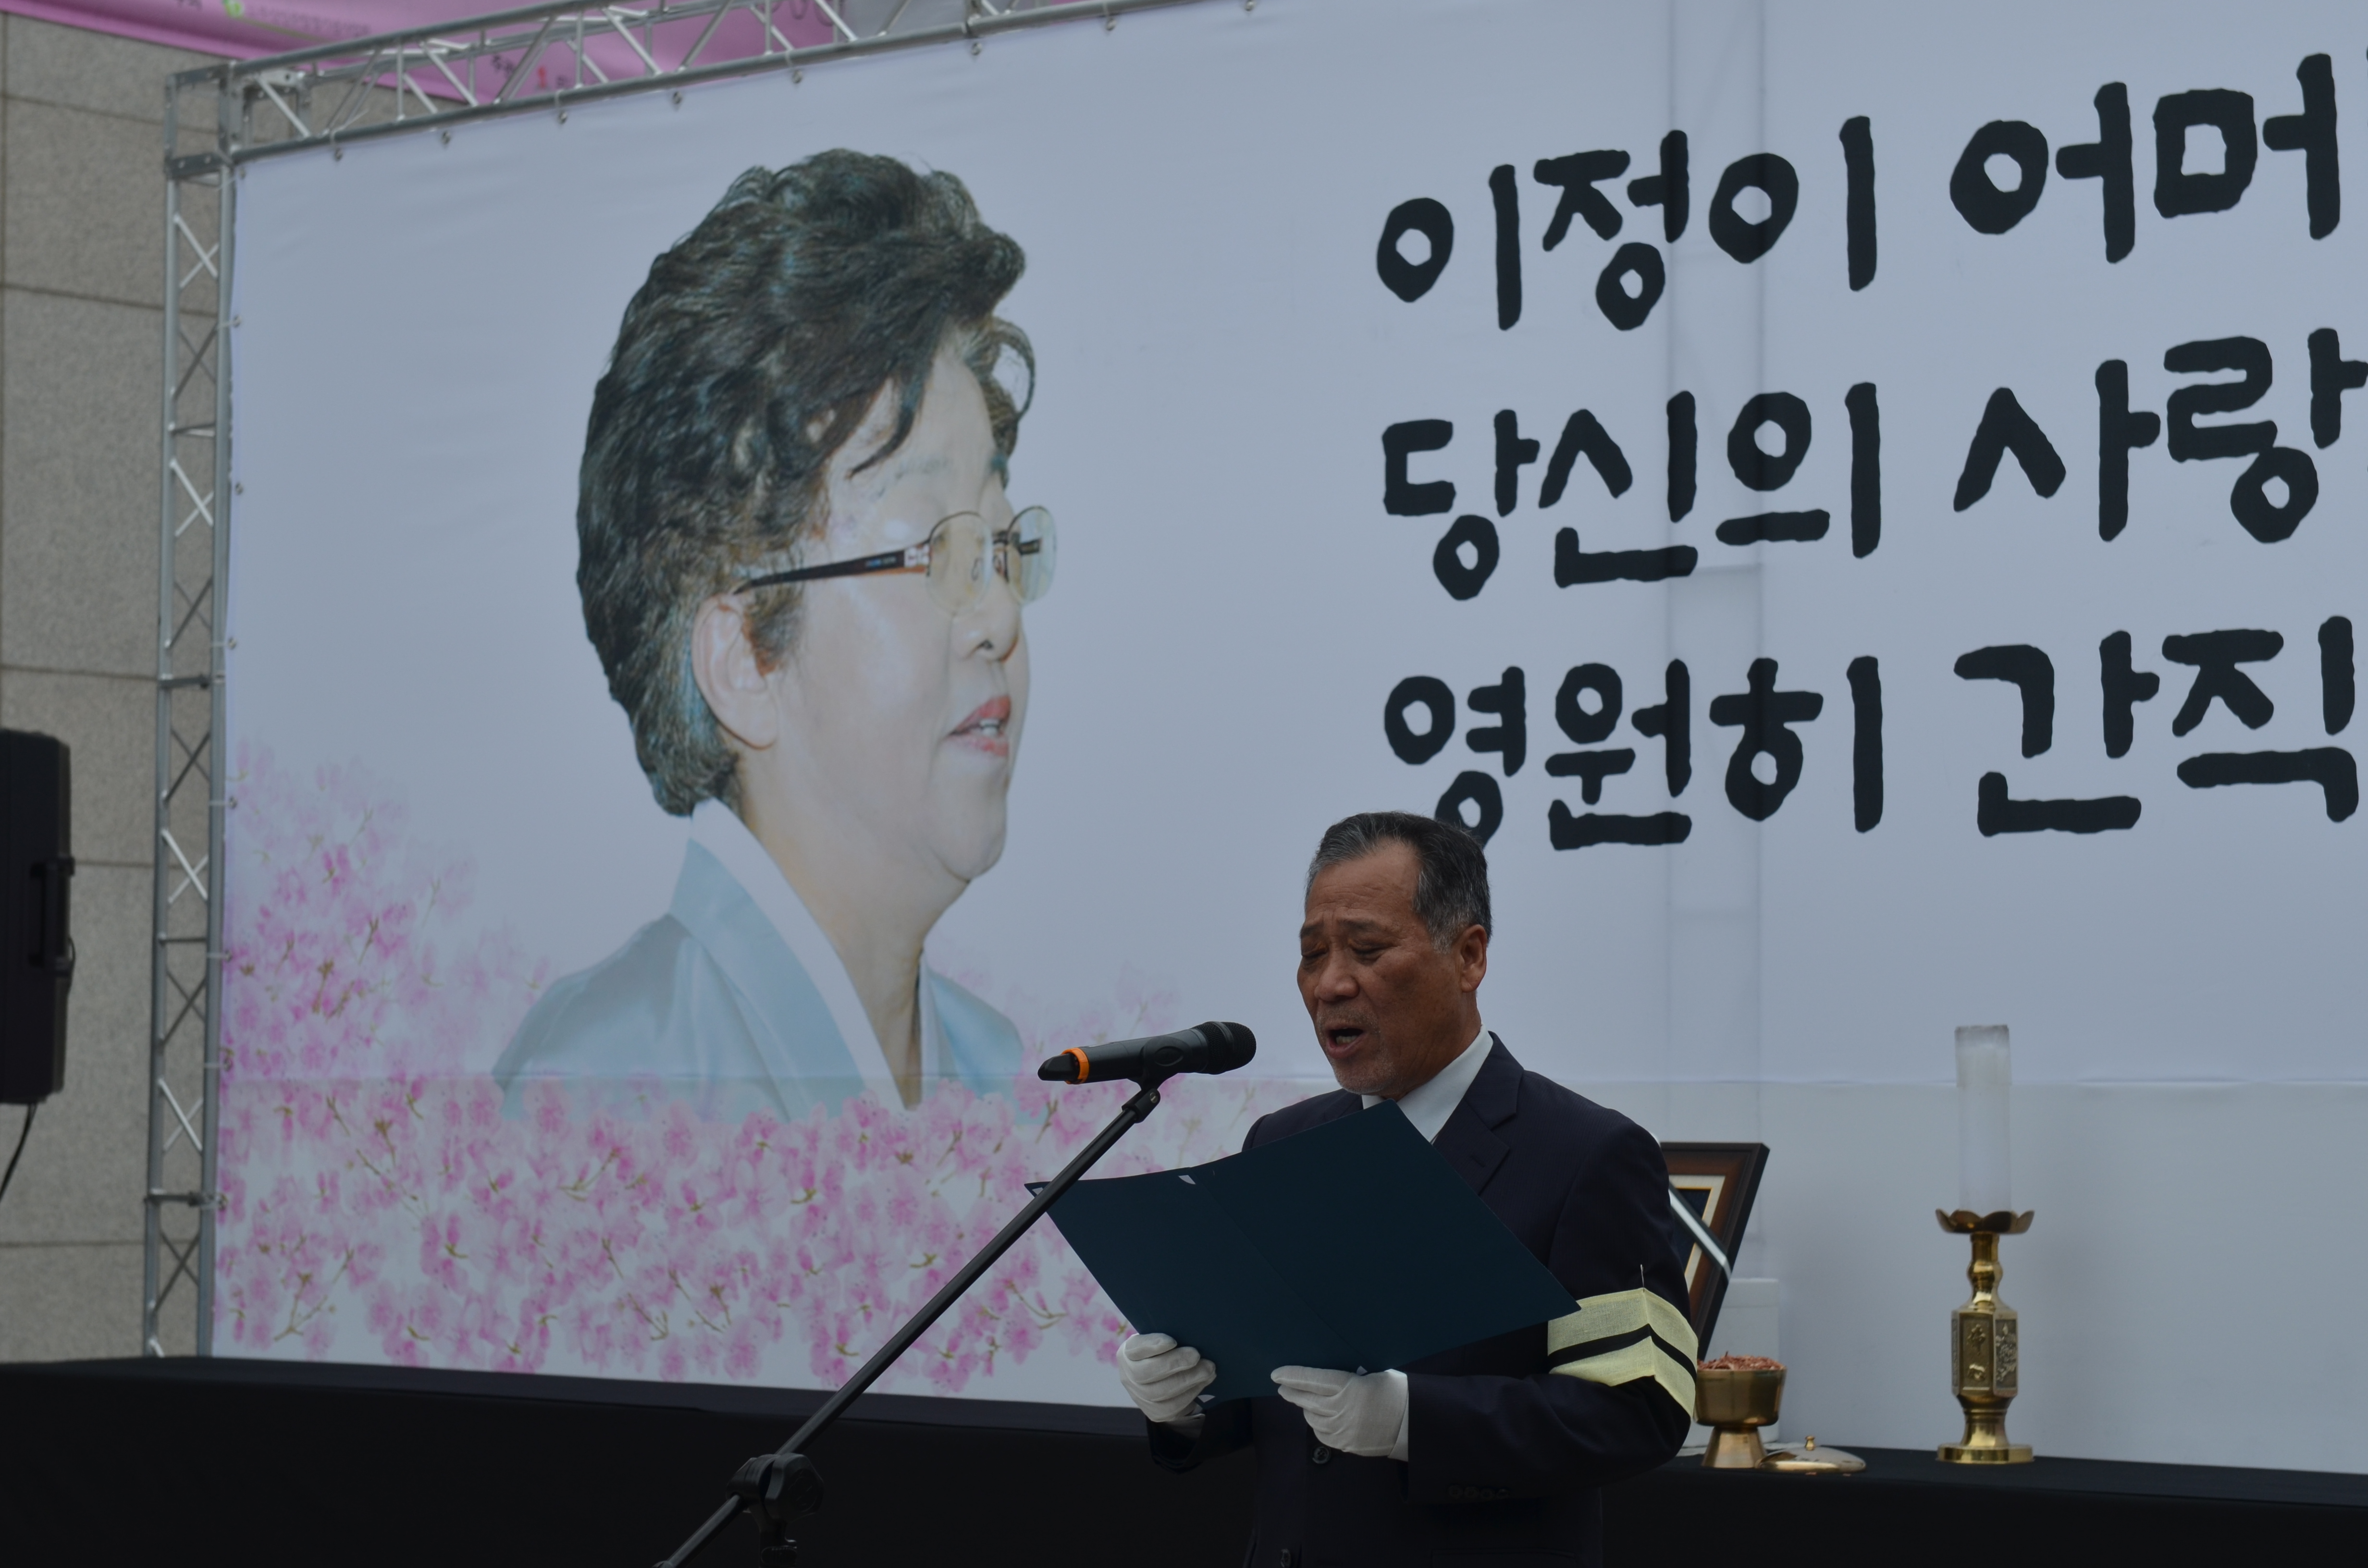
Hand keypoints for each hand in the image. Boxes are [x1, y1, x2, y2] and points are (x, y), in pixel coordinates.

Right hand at [1118, 1332, 1217, 1422]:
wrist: (1162, 1380)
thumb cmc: (1164, 1352)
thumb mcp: (1162, 1341)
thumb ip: (1171, 1335)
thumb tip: (1192, 1333)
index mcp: (1128, 1353)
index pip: (1135, 1348)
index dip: (1152, 1345)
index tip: (1172, 1341)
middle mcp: (1128, 1376)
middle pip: (1147, 1372)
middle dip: (1174, 1363)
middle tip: (1196, 1355)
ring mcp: (1140, 1397)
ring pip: (1160, 1392)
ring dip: (1188, 1380)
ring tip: (1208, 1369)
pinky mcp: (1154, 1412)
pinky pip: (1172, 1406)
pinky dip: (1191, 1393)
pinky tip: (1203, 1382)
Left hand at [1271, 1365, 1408, 1459]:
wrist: (1415, 1426)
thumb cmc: (1398, 1393)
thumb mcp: (1376, 1375)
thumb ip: (1351, 1377)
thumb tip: (1328, 1378)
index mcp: (1350, 1388)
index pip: (1313, 1379)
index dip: (1293, 1375)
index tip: (1276, 1373)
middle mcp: (1343, 1410)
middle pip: (1307, 1399)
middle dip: (1291, 1391)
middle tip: (1281, 1386)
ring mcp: (1343, 1430)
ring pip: (1312, 1418)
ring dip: (1304, 1408)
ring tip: (1302, 1400)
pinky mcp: (1347, 1445)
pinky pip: (1322, 1434)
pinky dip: (1316, 1424)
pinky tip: (1317, 1418)